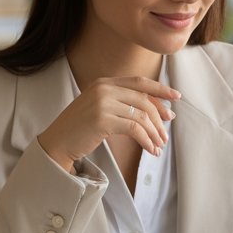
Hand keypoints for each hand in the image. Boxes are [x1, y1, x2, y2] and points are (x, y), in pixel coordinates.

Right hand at [38, 76, 180, 171]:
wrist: (56, 142)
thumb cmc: (80, 129)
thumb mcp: (100, 108)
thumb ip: (121, 103)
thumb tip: (156, 110)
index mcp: (104, 82)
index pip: (139, 82)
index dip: (160, 89)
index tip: (176, 97)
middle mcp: (104, 88)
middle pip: (144, 99)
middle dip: (160, 116)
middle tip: (166, 132)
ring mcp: (102, 103)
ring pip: (142, 115)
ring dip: (154, 132)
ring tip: (159, 146)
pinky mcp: (102, 120)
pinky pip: (135, 128)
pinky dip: (147, 140)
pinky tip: (150, 150)